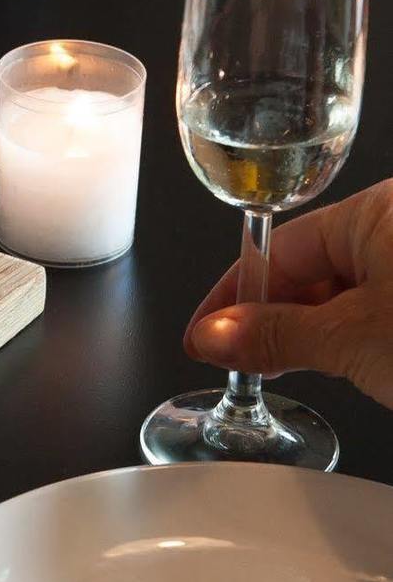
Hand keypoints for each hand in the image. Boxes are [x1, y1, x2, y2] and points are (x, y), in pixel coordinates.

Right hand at [185, 182, 392, 409]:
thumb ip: (278, 336)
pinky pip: (377, 311)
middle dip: (272, 318)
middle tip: (235, 361)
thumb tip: (215, 335)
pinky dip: (349, 339)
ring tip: (278, 370)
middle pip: (311, 270)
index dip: (235, 295)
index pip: (281, 247)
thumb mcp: (353, 339)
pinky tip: (334, 366)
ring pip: (345, 295)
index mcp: (376, 210)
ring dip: (311, 335)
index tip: (205, 333)